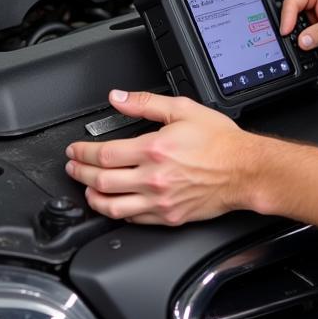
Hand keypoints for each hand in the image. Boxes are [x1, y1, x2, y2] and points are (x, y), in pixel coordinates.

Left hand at [65, 89, 252, 225]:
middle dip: (80, 173)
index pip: (103, 154)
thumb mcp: (183, 109)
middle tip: (73, 167)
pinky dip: (117, 212)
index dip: (82, 152)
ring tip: (86, 190)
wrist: (245, 169)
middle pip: (101, 181)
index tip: (75, 149)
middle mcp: (153, 178)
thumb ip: (145, 103)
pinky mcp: (168, 217)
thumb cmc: (220, 142)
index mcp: (154, 149)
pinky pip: (133, 219)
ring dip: (92, 198)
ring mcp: (159, 201)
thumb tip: (118, 98)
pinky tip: (114, 204)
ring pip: (111, 207)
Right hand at [279, 0, 317, 49]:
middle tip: (297, 44)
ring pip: (293, 26)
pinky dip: (304, 39)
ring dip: (298, 36)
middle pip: (287, 15)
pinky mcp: (309, 20)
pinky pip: (300, 32)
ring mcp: (306, 9)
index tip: (286, 35)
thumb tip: (303, 42)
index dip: (286, 21)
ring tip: (310, 42)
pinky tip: (312, 42)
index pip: (289, 4)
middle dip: (291, 31)